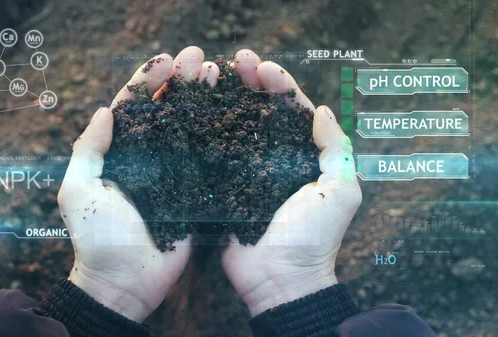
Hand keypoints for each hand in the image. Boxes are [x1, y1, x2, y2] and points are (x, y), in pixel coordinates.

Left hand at [57, 46, 216, 321]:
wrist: (124, 282)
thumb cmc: (96, 238)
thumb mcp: (79, 190)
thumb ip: (89, 149)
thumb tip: (104, 109)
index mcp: (118, 152)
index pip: (132, 107)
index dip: (148, 80)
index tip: (166, 60)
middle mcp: (146, 157)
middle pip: (164, 110)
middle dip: (180, 82)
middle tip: (199, 59)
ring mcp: (172, 173)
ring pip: (187, 128)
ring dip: (200, 100)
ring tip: (217, 74)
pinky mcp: (193, 191)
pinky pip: (205, 158)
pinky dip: (216, 135)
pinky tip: (231, 113)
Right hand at [221, 50, 361, 316]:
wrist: (280, 278)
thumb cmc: (314, 237)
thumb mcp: (340, 191)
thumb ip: (336, 150)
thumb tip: (324, 110)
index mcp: (303, 157)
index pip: (292, 111)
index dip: (280, 85)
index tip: (265, 68)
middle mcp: (273, 159)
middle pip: (260, 112)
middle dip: (251, 83)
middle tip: (237, 61)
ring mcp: (245, 171)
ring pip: (235, 126)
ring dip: (227, 98)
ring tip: (213, 75)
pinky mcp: (222, 186)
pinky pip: (214, 154)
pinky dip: (205, 130)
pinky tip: (195, 109)